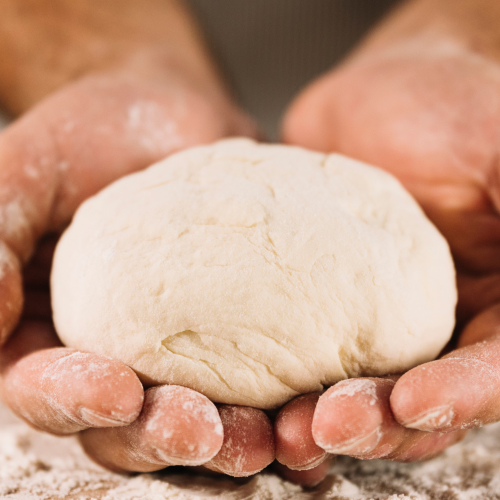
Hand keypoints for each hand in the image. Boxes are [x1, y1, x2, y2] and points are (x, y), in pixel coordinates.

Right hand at [0, 59, 280, 476]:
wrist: (175, 111)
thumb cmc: (97, 130)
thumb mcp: (31, 166)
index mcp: (56, 328)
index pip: (49, 388)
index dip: (75, 401)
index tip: (115, 391)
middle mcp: (120, 350)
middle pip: (129, 423)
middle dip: (162, 435)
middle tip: (202, 431)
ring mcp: (186, 345)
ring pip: (199, 416)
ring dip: (230, 437)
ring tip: (266, 438)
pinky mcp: (243, 329)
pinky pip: (261, 378)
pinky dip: (281, 404)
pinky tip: (305, 412)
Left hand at [275, 0, 499, 475]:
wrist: (386, 92)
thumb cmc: (457, 110)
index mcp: (493, 309)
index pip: (488, 373)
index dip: (458, 398)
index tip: (411, 401)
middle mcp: (433, 326)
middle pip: (412, 403)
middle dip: (373, 424)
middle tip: (323, 429)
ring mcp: (367, 318)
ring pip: (350, 390)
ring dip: (317, 418)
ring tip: (280, 430)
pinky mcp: (310, 301)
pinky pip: (292, 348)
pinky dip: (273, 377)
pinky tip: (244, 389)